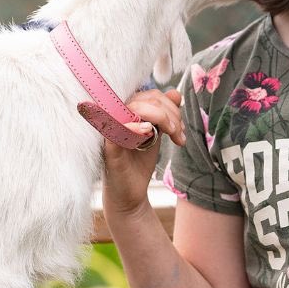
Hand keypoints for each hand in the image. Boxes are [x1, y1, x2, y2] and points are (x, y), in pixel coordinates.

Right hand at [101, 88, 184, 217]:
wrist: (130, 194)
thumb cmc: (139, 164)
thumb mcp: (157, 135)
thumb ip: (164, 114)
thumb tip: (175, 92)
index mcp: (126, 111)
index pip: (151, 95)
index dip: (170, 106)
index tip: (180, 129)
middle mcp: (115, 116)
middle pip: (147, 99)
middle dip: (171, 114)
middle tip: (179, 135)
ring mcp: (110, 129)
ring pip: (137, 108)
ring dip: (162, 118)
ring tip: (173, 136)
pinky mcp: (108, 145)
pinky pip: (120, 127)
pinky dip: (136, 126)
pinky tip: (150, 133)